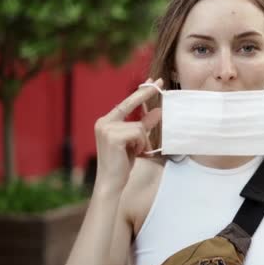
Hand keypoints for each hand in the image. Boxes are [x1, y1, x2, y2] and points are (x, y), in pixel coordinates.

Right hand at [93, 78, 162, 194]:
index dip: (140, 92)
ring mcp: (106, 128)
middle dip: (145, 95)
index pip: (126, 103)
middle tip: (160, 81)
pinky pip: (138, 133)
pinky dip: (141, 144)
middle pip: (131, 106)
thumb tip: (157, 111)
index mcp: (106, 122)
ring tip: (136, 152)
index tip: (151, 82)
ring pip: (139, 126)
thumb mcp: (135, 142)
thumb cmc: (122, 164)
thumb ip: (144, 126)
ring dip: (143, 140)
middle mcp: (104, 122)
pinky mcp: (113, 136)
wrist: (111, 183)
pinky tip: (134, 154)